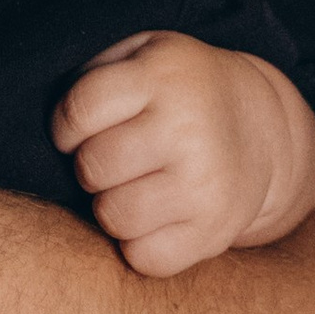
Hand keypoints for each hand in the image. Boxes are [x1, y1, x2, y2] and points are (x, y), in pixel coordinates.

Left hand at [53, 35, 314, 277]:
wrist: (261, 126)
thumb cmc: (178, 92)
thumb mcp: (143, 54)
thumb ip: (95, 75)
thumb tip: (53, 132)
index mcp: (165, 77)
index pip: (80, 111)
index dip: (66, 127)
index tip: (81, 129)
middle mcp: (188, 129)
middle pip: (93, 167)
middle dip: (92, 166)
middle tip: (116, 159)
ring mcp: (205, 183)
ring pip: (113, 217)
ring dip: (111, 207)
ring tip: (133, 186)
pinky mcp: (215, 231)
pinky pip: (144, 259)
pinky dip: (138, 245)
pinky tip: (154, 217)